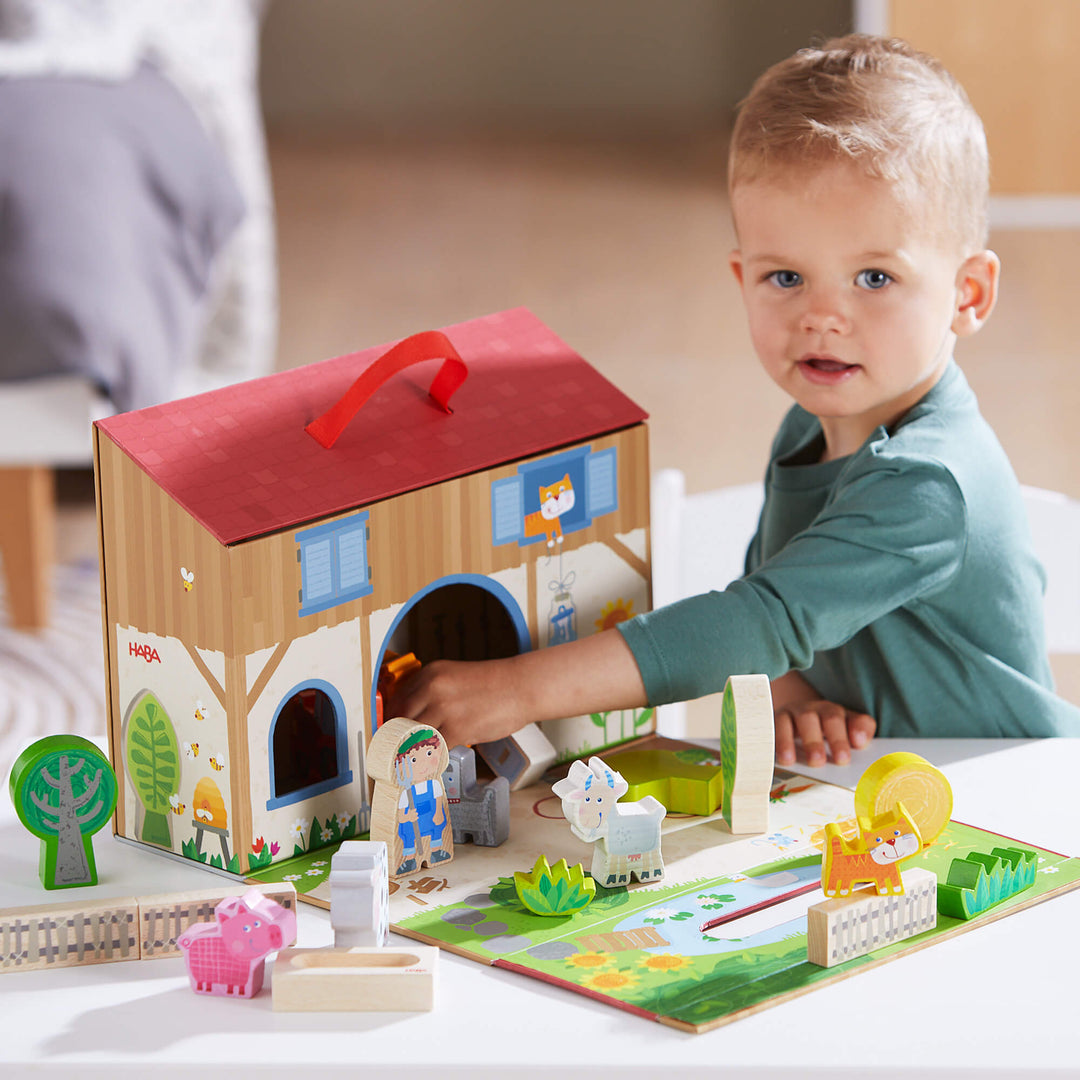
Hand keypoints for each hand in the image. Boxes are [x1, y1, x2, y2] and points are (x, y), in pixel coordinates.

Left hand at [385, 632, 646, 748]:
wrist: (522, 686)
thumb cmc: (494, 685)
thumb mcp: (456, 679)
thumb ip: (434, 695)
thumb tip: (415, 720)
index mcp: (430, 674)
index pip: (397, 701)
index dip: (391, 723)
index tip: (389, 738)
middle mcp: (432, 688)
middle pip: (399, 720)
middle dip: (396, 741)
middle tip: (393, 756)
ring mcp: (444, 708)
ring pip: (414, 737)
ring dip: (411, 754)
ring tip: (408, 765)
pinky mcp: (457, 728)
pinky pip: (434, 749)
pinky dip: (430, 760)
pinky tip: (429, 766)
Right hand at [774, 698, 875, 766]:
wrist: (785, 729)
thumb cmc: (815, 746)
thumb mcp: (836, 749)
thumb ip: (848, 754)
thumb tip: (856, 761)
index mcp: (843, 719)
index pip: (860, 721)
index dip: (861, 730)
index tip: (860, 745)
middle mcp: (822, 710)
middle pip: (833, 717)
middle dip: (838, 739)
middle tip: (841, 760)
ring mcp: (799, 711)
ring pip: (806, 718)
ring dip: (811, 740)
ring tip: (814, 761)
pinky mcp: (779, 717)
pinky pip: (779, 725)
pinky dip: (783, 741)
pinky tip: (786, 759)